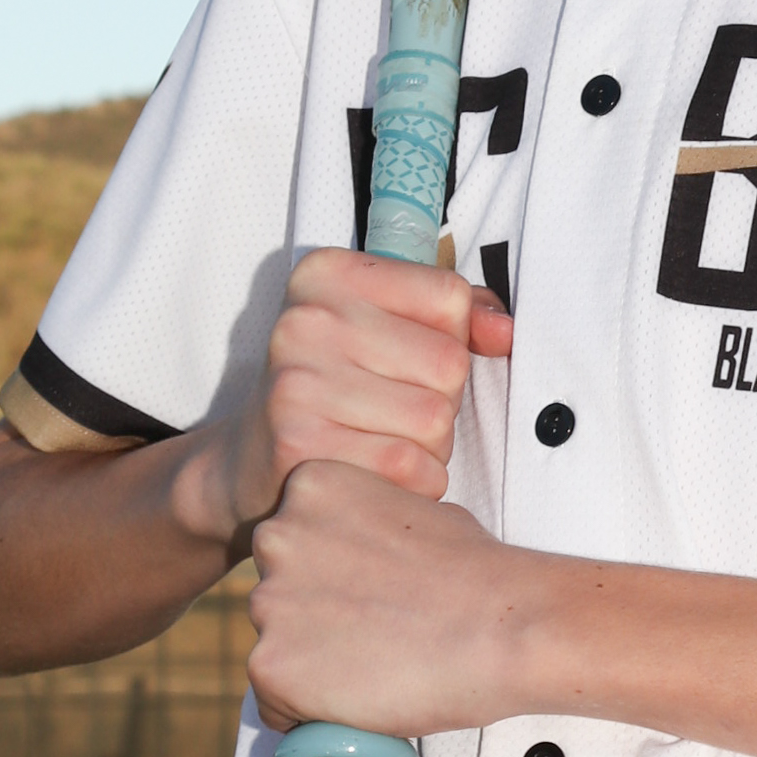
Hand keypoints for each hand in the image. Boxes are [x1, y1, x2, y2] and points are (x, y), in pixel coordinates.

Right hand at [186, 247, 512, 543]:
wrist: (250, 462)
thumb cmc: (335, 389)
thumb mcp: (385, 328)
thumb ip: (456, 317)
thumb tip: (506, 331)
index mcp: (327, 273)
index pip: (449, 296)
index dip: (451, 340)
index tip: (407, 357)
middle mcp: (305, 319)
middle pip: (448, 363)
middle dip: (442, 401)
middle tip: (394, 412)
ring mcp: (297, 382)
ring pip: (435, 421)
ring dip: (429, 448)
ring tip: (384, 442)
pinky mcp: (299, 444)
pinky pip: (409, 468)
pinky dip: (412, 483)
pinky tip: (376, 473)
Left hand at [246, 461, 533, 734]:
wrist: (504, 626)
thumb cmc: (477, 572)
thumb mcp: (414, 511)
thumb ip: (365, 527)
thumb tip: (361, 556)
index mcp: (309, 487)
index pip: (295, 543)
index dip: (336, 577)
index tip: (374, 591)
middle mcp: (276, 536)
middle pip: (278, 593)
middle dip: (317, 619)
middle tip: (376, 633)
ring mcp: (268, 602)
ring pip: (276, 649)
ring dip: (315, 665)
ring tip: (378, 665)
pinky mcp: (269, 665)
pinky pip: (275, 703)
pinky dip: (311, 712)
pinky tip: (363, 697)